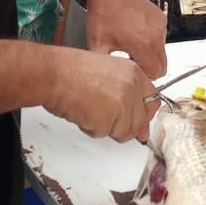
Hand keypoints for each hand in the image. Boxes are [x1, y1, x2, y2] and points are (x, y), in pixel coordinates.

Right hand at [43, 48, 160, 141]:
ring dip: (106, 127)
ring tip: (90, 109)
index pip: (152, 101)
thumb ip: (126, 92)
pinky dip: (91, 129)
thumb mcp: (107, 72)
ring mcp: (121, 104)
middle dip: (122, 125)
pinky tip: (83, 112)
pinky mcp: (108, 120)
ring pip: (123, 131)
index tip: (138, 120)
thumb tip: (137, 118)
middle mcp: (131, 88)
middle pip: (139, 122)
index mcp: (134, 73)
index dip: (143, 114)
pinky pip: (104, 134)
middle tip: (104, 116)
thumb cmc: (71, 70)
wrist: (53, 74)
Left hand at [84, 0, 167, 77]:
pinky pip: (162, 37)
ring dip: (150, 53)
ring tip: (132, 45)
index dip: (143, 76)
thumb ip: (106, 68)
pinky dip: (152, 40)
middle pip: (162, 65)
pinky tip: (137, 34)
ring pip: (162, 52)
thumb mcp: (97, 45)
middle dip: (149, 67)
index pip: (155, 74)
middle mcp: (156, 35)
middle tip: (132, 60)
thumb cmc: (102, 14)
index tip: (133, 71)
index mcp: (143, 45)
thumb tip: (106, 83)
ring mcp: (160, 25)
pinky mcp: (161, 17)